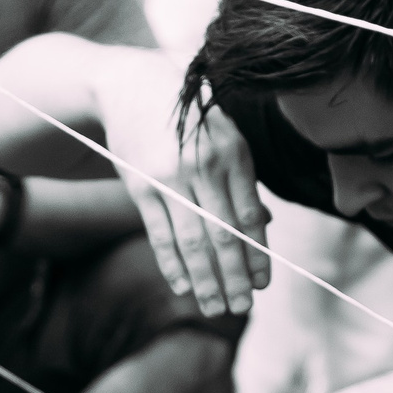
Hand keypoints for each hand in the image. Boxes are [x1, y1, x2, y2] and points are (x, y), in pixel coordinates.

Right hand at [120, 104, 266, 317]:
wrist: (130, 84)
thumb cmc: (186, 116)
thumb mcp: (224, 135)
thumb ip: (243, 179)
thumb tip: (263, 223)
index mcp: (233, 153)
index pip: (250, 217)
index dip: (258, 255)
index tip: (262, 284)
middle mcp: (204, 166)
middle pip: (225, 236)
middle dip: (235, 278)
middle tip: (242, 309)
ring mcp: (170, 178)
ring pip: (193, 242)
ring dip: (206, 282)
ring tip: (215, 309)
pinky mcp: (140, 186)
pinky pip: (160, 235)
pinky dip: (172, 265)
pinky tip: (183, 288)